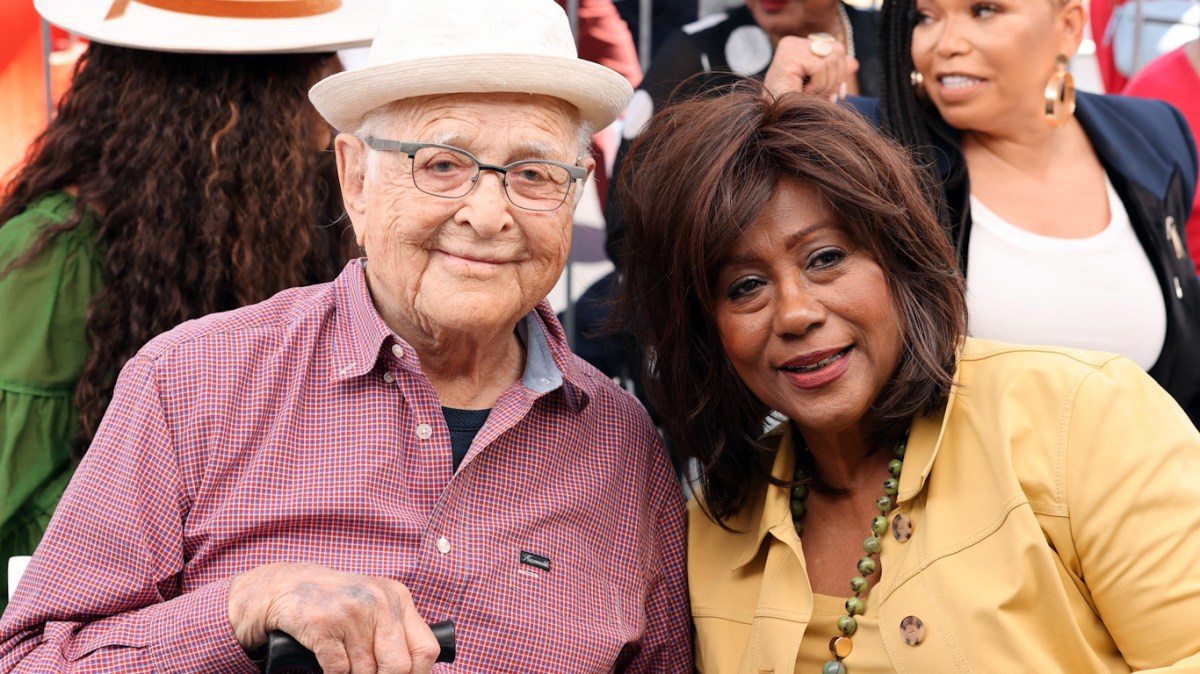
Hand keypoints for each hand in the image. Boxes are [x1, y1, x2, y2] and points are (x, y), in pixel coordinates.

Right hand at [229, 562, 438, 673]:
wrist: (288, 586)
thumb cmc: (338, 603)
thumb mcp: (375, 607)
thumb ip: (396, 635)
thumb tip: (415, 673)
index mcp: (398, 598)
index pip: (425, 649)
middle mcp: (379, 602)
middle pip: (398, 666)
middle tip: (367, 673)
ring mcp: (351, 613)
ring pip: (365, 672)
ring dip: (353, 673)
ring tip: (344, 656)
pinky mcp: (323, 625)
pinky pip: (338, 670)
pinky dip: (333, 672)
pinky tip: (328, 656)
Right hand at [762, 35, 859, 100]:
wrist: (772, 121)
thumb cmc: (791, 108)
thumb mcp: (819, 88)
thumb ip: (835, 74)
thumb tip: (854, 64)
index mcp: (799, 47)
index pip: (835, 49)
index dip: (840, 73)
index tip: (837, 94)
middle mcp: (794, 43)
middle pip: (837, 51)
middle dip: (836, 79)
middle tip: (827, 98)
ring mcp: (791, 47)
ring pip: (832, 58)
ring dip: (826, 84)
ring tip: (811, 95)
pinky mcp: (789, 55)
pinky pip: (821, 67)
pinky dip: (818, 85)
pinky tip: (804, 92)